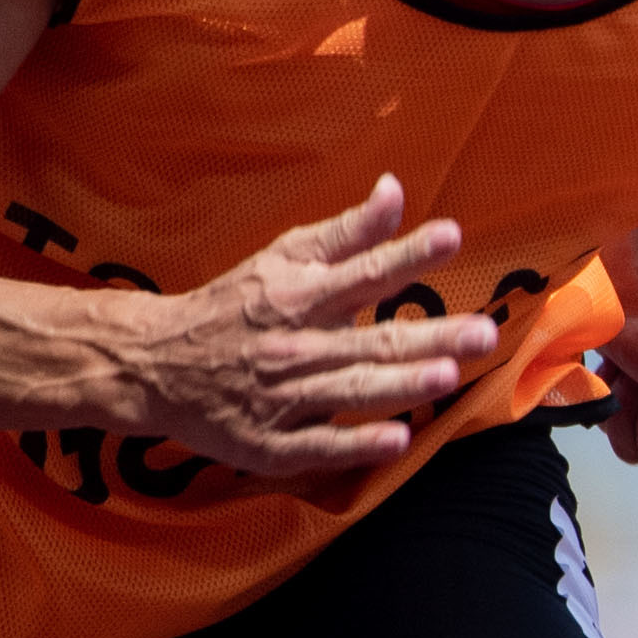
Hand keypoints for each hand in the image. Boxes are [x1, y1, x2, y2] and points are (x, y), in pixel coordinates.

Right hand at [120, 180, 495, 480]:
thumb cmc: (235, 305)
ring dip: (399, 384)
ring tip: (445, 376)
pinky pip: (320, 447)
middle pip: (371, 341)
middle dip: (429, 337)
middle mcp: (297, 346)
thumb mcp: (284, 258)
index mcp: (302, 296)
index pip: (364, 272)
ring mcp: (284, 398)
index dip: (408, 255)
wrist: (155, 362)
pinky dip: (356, 445)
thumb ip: (347, 233)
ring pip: (350, 391)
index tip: (450, 237)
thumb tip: (396, 190)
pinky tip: (396, 441)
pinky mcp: (271, 444)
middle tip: (482, 333)